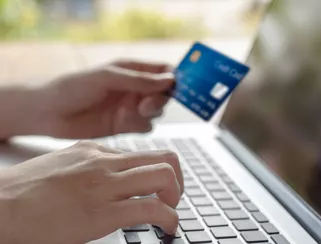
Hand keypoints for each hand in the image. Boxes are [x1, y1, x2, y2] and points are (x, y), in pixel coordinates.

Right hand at [0, 141, 182, 243]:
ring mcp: (105, 185)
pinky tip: (166, 229)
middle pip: (164, 157)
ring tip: (170, 212)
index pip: (144, 153)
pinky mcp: (102, 213)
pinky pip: (152, 209)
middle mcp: (105, 162)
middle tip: (173, 198)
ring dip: (177, 197)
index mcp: (95, 151)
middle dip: (177, 179)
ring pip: (164, 176)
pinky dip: (169, 219)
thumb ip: (89, 168)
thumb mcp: (62, 166)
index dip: (161, 171)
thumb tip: (111, 179)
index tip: (161, 187)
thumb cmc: (24, 192)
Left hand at [34, 60, 174, 137]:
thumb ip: (139, 79)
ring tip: (125, 113)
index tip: (176, 89)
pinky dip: (139, 126)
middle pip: (164, 94)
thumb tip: (171, 80)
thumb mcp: (108, 77)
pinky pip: (145, 127)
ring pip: (156, 113)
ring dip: (147, 114)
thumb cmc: (73, 87)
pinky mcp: (125, 126)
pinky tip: (121, 122)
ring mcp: (130, 108)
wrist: (49, 113)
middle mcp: (134, 89)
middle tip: (145, 105)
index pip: (164, 71)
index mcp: (132, 70)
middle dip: (159, 100)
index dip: (174, 79)